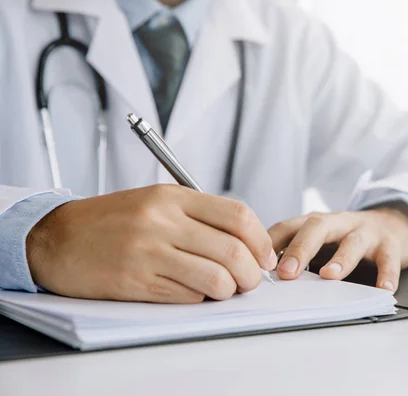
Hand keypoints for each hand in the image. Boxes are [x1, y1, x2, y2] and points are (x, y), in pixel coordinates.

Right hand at [26, 185, 276, 302]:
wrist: (56, 238)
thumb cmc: (111, 221)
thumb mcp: (156, 201)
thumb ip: (199, 216)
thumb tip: (246, 242)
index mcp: (173, 196)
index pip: (238, 216)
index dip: (261, 240)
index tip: (264, 255)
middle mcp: (163, 221)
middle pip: (234, 250)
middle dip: (252, 273)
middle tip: (250, 280)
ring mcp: (148, 252)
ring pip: (216, 278)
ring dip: (229, 290)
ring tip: (224, 289)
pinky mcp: (135, 282)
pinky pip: (188, 296)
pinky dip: (199, 298)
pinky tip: (191, 291)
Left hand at [268, 206, 407, 291]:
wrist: (392, 225)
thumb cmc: (346, 237)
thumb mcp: (318, 239)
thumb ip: (295, 252)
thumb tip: (262, 277)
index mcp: (315, 223)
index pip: (288, 227)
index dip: (270, 243)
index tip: (256, 264)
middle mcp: (338, 223)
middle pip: (316, 227)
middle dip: (300, 249)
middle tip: (287, 272)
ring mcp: (365, 232)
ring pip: (352, 242)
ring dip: (341, 259)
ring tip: (329, 276)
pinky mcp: (390, 245)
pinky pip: (388, 260)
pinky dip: (387, 275)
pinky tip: (383, 289)